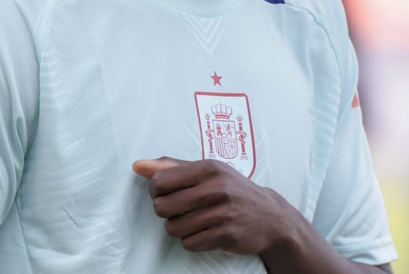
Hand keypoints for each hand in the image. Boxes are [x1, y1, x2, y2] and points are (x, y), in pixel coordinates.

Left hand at [132, 157, 297, 254]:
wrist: (270, 216)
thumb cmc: (232, 189)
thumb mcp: (207, 170)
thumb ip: (172, 167)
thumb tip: (138, 166)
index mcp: (208, 168)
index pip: (160, 181)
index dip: (156, 190)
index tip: (166, 192)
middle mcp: (216, 188)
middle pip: (162, 207)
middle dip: (166, 211)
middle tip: (180, 208)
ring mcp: (222, 213)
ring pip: (173, 228)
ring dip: (179, 227)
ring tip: (194, 220)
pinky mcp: (225, 235)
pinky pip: (189, 243)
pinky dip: (192, 240)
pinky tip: (205, 232)